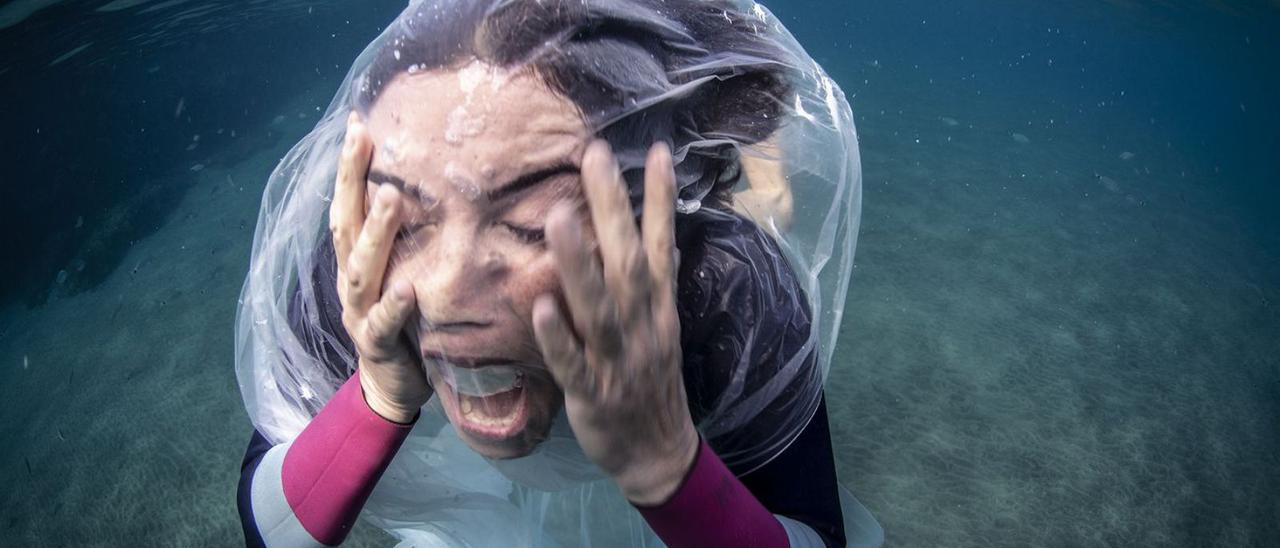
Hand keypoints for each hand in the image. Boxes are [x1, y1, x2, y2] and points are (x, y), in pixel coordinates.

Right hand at [330, 113, 430, 423]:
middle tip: (364, 140)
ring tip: (390, 198)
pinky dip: (393, 305)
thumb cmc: (405, 322)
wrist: (390, 387)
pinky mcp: (376, 345)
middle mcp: (351, 280)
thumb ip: (413, 238)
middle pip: (345, 224)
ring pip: (361, 268)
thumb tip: (441, 188)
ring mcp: (359, 312)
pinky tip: (408, 288)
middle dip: (351, 181)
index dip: (348, 166)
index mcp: (356, 261)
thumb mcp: (405, 272)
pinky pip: (383, 323)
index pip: (348, 204)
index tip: (356, 122)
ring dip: (376, 232)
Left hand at [533, 141, 698, 505]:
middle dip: (614, 209)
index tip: (660, 150)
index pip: (662, 245)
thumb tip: (648, 234)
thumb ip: (650, 283)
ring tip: (559, 217)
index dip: (661, 200)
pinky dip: (559, 338)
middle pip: (628, 261)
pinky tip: (540, 309)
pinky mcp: (593, 394)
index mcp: (658, 309)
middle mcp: (643, 327)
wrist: (658, 454)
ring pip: (600, 307)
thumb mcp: (660, 328)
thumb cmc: (650, 383)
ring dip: (579, 263)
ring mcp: (618, 360)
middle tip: (595, 155)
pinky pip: (574, 364)